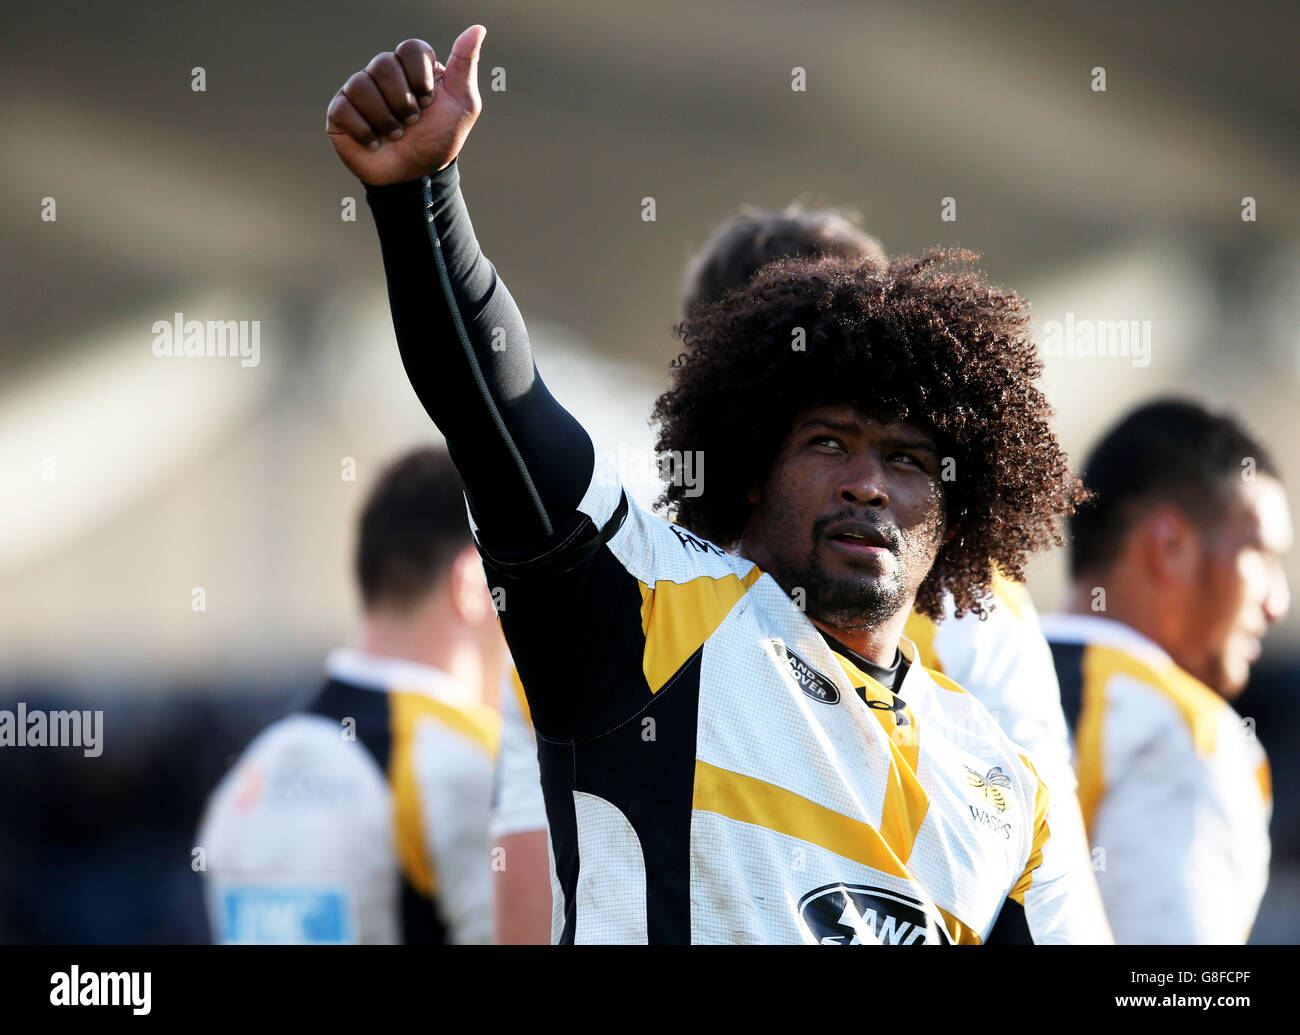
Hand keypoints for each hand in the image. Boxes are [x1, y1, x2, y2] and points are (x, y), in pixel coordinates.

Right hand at [326, 26, 484, 185]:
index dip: (421, 77)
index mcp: (412, 67)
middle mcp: (383, 73)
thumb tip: (478, 28)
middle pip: (383, 64)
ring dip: (385, 119)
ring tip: (396, 135)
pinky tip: (375, 143)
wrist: (417, 176)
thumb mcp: (462, 105)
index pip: (411, 48)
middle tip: (412, 122)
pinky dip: (364, 131)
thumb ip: (466, 65)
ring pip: (361, 85)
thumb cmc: (439, 139)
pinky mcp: (340, 112)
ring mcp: (360, 91)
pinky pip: (343, 108)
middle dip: (403, 101)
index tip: (429, 102)